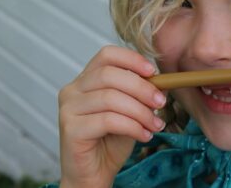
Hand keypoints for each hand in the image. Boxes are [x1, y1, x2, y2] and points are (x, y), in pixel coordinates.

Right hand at [58, 46, 165, 187]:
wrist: (93, 175)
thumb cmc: (109, 143)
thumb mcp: (129, 112)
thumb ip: (138, 95)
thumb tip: (162, 81)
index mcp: (85, 81)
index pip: (106, 55)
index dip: (131, 59)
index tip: (153, 71)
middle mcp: (72, 90)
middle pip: (109, 74)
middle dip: (141, 87)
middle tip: (161, 102)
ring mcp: (68, 109)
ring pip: (110, 98)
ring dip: (140, 111)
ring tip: (155, 124)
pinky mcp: (71, 128)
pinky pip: (108, 120)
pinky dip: (132, 126)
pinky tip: (144, 135)